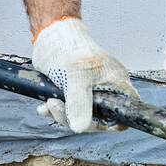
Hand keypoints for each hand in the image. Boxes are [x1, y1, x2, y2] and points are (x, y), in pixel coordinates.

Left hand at [31, 17, 138, 132]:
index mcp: (116, 84)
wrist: (51, 37)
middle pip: (96, 120)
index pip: (121, 115)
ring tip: (49, 103)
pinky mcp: (74, 92)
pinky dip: (55, 110)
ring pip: (79, 116)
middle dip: (74, 118)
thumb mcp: (76, 78)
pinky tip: (44, 106)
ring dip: (61, 114)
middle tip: (56, 106)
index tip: (87, 123)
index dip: (107, 125)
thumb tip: (80, 128)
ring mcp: (89, 91)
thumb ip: (79, 104)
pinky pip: (68, 110)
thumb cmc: (70, 49)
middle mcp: (106, 90)